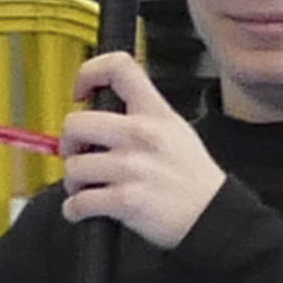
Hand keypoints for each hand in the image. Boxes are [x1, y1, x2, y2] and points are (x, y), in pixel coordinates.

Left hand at [56, 47, 225, 249]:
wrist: (214, 215)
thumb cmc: (194, 178)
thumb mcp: (177, 129)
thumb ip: (143, 114)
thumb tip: (104, 111)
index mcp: (155, 113)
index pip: (118, 67)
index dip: (89, 73)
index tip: (81, 92)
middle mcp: (141, 135)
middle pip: (77, 123)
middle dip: (68, 142)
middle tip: (77, 152)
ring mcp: (132, 168)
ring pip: (74, 166)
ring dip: (73, 181)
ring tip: (86, 187)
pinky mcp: (125, 200)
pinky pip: (80, 202)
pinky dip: (74, 210)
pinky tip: (84, 209)